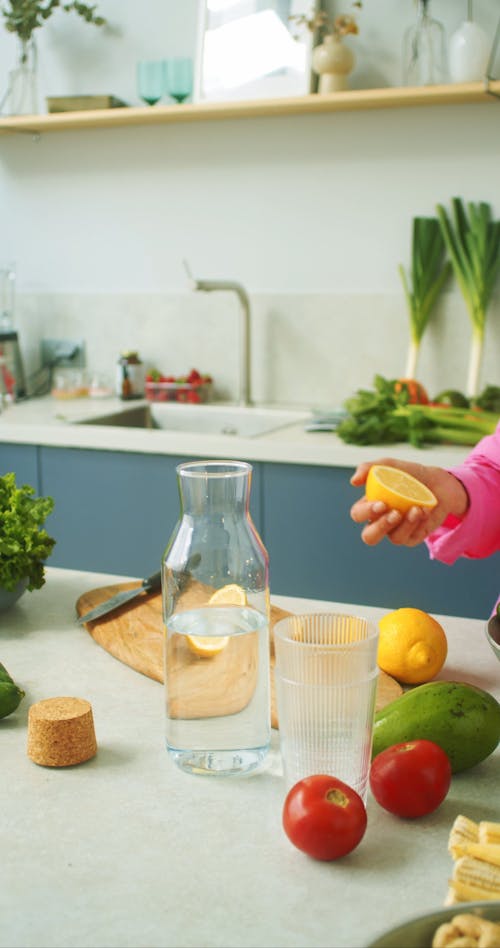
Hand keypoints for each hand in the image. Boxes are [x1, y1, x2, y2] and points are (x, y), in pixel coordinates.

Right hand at [350, 457, 468, 547]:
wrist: (437, 482)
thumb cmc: (409, 474)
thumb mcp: (390, 465)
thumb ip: (369, 468)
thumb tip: (353, 481)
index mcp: (370, 506)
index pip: (358, 515)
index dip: (367, 512)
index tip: (382, 503)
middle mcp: (381, 522)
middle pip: (369, 537)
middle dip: (381, 527)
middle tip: (395, 513)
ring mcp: (397, 531)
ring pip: (394, 539)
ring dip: (407, 524)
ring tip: (417, 508)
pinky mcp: (413, 537)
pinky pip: (412, 538)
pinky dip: (419, 523)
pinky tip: (425, 510)